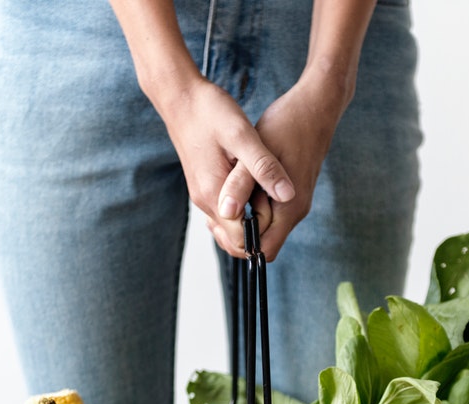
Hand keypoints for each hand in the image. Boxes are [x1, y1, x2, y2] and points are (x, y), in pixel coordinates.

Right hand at [154, 77, 296, 257]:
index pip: (240, 241)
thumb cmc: (210, 112)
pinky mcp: (205, 186)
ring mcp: (203, 195)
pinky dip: (243, 210)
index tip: (281, 211)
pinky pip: (225, 212)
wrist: (180, 97)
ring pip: (229, 228)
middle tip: (279, 207)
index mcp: (214, 195)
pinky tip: (257, 190)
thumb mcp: (243, 135)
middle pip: (233, 241)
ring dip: (251, 221)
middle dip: (259, 233)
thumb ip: (264, 167)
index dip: (264, 233)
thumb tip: (288, 195)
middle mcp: (205, 201)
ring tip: (271, 197)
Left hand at [217, 71, 351, 260]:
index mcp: (289, 208)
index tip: (219, 219)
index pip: (262, 250)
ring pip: (262, 226)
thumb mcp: (257, 151)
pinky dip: (250, 204)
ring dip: (243, 216)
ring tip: (226, 192)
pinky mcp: (290, 193)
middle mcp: (294, 211)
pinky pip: (266, 211)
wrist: (315, 106)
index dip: (238, 242)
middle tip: (218, 203)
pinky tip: (237, 183)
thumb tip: (226, 212)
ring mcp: (294, 203)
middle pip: (261, 242)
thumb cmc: (288, 124)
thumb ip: (241, 184)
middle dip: (237, 230)